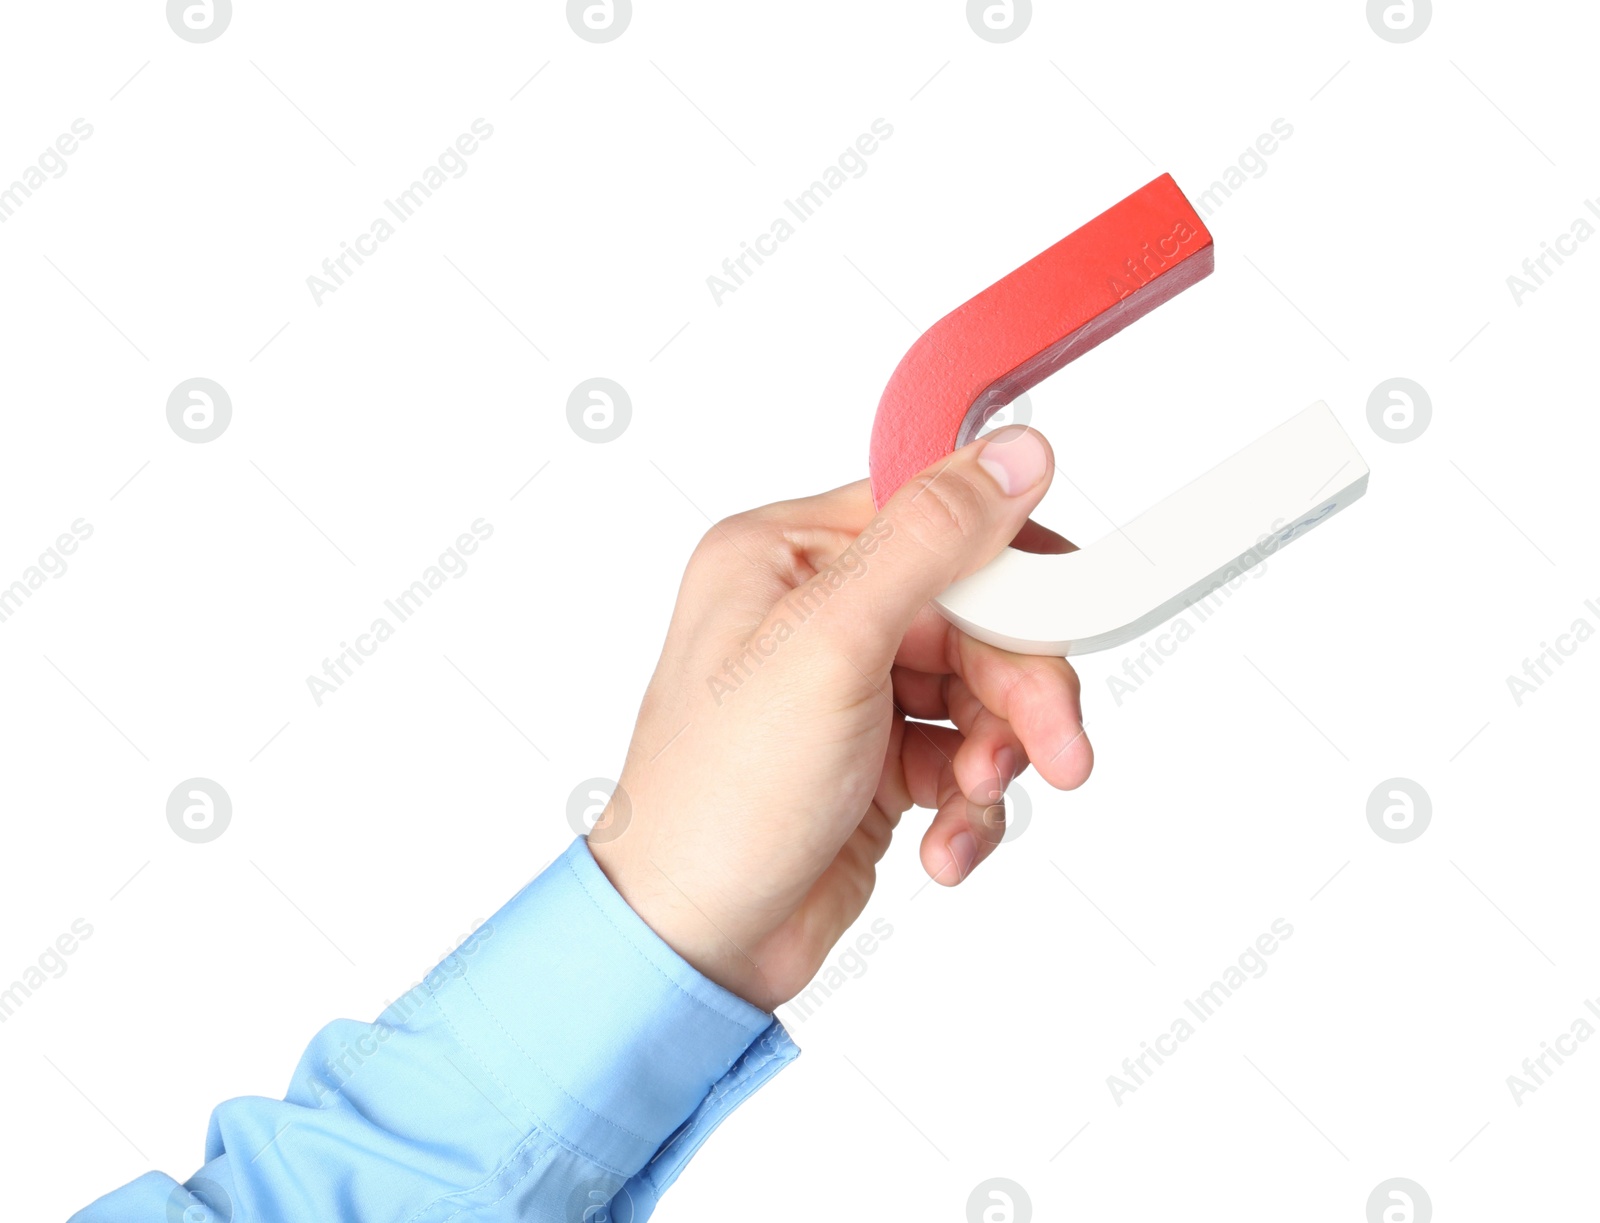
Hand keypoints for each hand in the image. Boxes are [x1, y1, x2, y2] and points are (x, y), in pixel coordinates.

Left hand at [588, 427, 1092, 1011]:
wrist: (695, 943)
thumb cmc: (719, 798)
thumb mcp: (828, 648)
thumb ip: (929, 543)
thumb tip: (1015, 455)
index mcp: (785, 556)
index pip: (934, 517)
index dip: (1010, 566)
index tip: (1066, 610)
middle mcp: (816, 612)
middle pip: (973, 613)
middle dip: (1019, 686)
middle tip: (1055, 745)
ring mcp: (849, 688)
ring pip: (980, 689)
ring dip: (996, 753)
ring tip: (973, 799)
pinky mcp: (876, 758)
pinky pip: (964, 755)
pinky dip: (970, 803)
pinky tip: (943, 845)